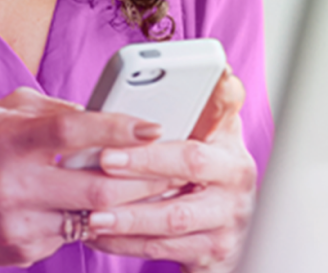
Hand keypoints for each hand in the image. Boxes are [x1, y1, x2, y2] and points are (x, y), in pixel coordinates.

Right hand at [0, 87, 163, 272]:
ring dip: (129, 204)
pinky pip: (72, 235)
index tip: (153, 126)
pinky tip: (106, 208)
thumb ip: (51, 109)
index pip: (71, 131)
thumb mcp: (2, 112)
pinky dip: (94, 220)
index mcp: (6, 139)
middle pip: (95, 186)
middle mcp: (12, 184)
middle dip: (143, 178)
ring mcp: (18, 224)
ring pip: (92, 218)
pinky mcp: (22, 252)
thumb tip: (100, 114)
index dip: (117, 128)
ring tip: (155, 189)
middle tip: (172, 166)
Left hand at [84, 71, 256, 272]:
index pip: (204, 136)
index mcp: (230, 151)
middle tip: (104, 161)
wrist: (225, 229)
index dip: (171, 136)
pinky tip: (97, 234)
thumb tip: (222, 73)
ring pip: (171, 221)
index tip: (139, 129)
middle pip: (187, 173)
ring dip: (128, 218)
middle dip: (143, 167)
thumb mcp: (214, 134)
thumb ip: (211, 105)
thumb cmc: (208, 169)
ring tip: (92, 212)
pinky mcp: (210, 257)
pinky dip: (126, 244)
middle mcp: (235, 187)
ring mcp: (225, 226)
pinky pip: (162, 250)